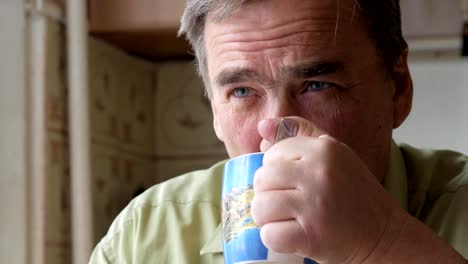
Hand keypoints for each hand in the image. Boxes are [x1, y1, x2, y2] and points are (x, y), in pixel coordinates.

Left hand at [252, 117, 405, 262]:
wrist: (384, 235)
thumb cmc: (354, 194)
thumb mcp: (334, 154)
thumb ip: (300, 134)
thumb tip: (262, 126)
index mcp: (324, 149)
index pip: (273, 154)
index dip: (274, 171)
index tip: (289, 182)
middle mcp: (319, 173)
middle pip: (262, 179)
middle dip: (266, 193)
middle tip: (283, 204)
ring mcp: (315, 205)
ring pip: (260, 206)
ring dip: (266, 217)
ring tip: (283, 219)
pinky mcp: (311, 236)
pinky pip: (269, 235)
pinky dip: (273, 239)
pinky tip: (289, 236)